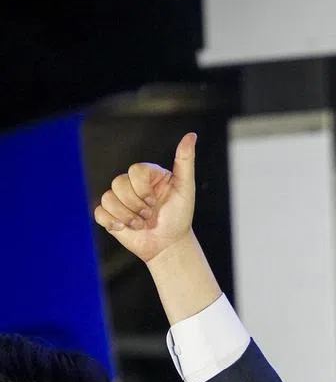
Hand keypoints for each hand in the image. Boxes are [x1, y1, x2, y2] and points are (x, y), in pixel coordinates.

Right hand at [93, 132, 197, 264]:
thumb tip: (191, 135)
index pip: (134, 171)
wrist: (169, 245)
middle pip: (119, 183)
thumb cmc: (179, 217)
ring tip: (142, 225)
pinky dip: (113, 223)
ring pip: (108, 198)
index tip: (156, 202)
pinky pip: (99, 212)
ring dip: (128, 217)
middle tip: (150, 216)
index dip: (144, 190)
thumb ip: (185, 161)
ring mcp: (119, 199)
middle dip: (137, 205)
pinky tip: (126, 229)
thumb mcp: (186, 188)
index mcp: (146, 174)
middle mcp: (131, 184)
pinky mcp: (109, 215)